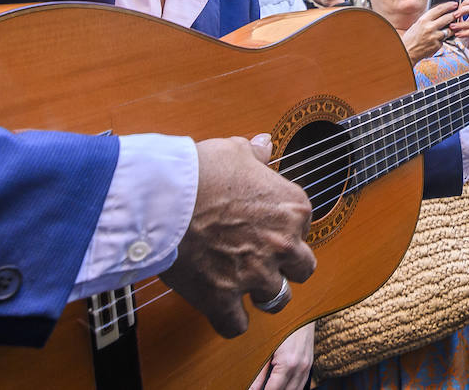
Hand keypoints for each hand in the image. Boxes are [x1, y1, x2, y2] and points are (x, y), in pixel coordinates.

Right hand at [162, 135, 315, 338]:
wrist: (163, 196)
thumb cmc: (199, 170)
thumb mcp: (234, 151)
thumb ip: (255, 153)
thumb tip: (265, 144)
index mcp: (293, 208)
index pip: (305, 227)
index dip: (285, 229)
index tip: (265, 227)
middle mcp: (282, 243)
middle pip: (302, 267)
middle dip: (285, 266)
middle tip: (262, 260)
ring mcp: (255, 274)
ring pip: (275, 298)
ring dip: (261, 293)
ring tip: (242, 284)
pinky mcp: (222, 297)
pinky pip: (236, 325)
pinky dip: (230, 321)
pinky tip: (221, 310)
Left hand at [248, 322, 314, 389]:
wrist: (301, 311)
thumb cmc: (282, 325)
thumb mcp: (267, 348)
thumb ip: (259, 372)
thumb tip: (251, 389)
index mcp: (289, 363)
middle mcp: (301, 367)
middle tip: (261, 388)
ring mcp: (307, 366)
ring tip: (270, 386)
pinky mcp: (309, 364)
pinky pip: (301, 384)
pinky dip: (291, 388)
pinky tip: (281, 385)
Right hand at [400, 2, 458, 63]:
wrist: (407, 52)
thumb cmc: (411, 38)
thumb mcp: (418, 24)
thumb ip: (429, 19)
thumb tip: (440, 14)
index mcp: (423, 20)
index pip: (439, 9)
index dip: (448, 5)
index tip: (454, 4)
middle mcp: (429, 27)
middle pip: (447, 18)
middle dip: (455, 15)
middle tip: (459, 13)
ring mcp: (434, 37)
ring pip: (449, 30)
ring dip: (452, 28)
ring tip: (452, 27)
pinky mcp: (437, 45)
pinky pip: (444, 39)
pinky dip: (444, 38)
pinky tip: (440, 38)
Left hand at [451, 0, 468, 61]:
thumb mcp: (462, 27)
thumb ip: (458, 20)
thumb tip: (448, 14)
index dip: (465, 3)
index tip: (455, 8)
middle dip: (464, 10)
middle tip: (454, 15)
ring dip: (461, 24)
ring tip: (453, 27)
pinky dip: (465, 33)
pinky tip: (458, 34)